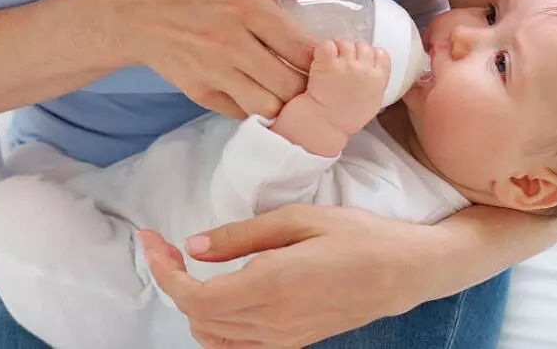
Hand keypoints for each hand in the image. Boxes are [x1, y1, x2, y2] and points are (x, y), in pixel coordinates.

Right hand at [102, 0, 327, 118]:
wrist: (136, 14)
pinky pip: (240, 113)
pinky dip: (255, 109)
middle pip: (289, 85)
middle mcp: (233, 43)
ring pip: (267, 106)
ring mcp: (214, 71)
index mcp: (248, 8)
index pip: (301, 48)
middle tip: (313, 83)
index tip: (328, 62)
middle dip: (307, 88)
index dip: (322, 61)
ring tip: (288, 95)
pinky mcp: (199, 92)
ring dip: (283, 104)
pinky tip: (258, 96)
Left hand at [141, 206, 449, 347]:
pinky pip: (237, 347)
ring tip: (191, 267)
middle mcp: (273, 322)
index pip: (194, 296)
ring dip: (191, 303)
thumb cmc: (357, 236)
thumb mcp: (299, 219)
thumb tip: (193, 246)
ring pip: (212, 336)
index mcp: (271, 286)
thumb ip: (242, 236)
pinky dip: (214, 324)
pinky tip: (219, 293)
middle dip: (172, 280)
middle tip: (168, 245)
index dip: (163, 271)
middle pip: (197, 318)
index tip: (152, 239)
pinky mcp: (293, 343)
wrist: (405, 272)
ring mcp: (283, 339)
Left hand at [303, 39, 388, 133]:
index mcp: (378, 79)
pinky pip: (328, 45)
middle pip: (363, 46)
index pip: (380, 54)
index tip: (361, 60)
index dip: (369, 54)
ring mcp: (346, 66)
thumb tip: (376, 74)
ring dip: (337, 47)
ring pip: (346, 42)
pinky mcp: (328, 64)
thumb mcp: (373, 103)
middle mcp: (364, 69)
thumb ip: (377, 85)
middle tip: (342, 59)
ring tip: (331, 58)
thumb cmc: (347, 118)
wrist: (325, 124)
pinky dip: (324, 49)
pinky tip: (321, 58)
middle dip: (353, 50)